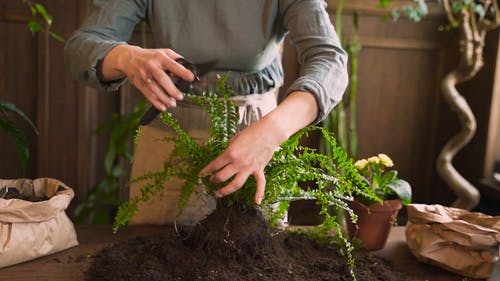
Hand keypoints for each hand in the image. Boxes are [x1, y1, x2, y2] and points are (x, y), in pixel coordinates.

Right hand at [102, 45, 194, 111]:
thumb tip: (188, 69)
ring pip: (154, 88)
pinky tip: (162, 107)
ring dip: (164, 98)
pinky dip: (155, 102)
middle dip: (172, 89)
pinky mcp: (139, 83)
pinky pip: (147, 94)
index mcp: (160, 57)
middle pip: (161, 78)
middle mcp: (151, 66)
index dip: (182, 71)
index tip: (191, 78)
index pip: (173, 65)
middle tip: (180, 97)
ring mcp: (144, 75)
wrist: (128, 58)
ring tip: (172, 104)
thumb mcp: (164, 52)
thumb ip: (176, 60)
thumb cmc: (149, 56)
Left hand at [199, 91, 318, 204]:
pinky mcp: (259, 169)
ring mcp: (249, 168)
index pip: (215, 165)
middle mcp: (239, 162)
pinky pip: (260, 184)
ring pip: (236, 184)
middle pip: (222, 177)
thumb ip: (230, 148)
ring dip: (226, 191)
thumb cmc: (252, 132)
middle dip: (213, 180)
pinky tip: (256, 202)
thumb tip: (227, 154)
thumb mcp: (236, 138)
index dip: (206, 170)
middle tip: (210, 181)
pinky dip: (259, 193)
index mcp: (231, 153)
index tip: (201, 174)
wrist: (269, 132)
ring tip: (219, 194)